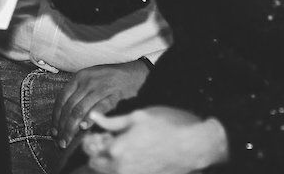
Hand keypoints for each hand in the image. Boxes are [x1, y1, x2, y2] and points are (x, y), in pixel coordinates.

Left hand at [53, 61, 150, 148]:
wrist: (131, 73)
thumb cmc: (107, 79)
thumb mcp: (89, 80)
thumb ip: (77, 95)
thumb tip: (62, 118)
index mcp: (79, 77)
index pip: (62, 99)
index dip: (56, 117)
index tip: (54, 131)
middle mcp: (87, 81)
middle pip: (70, 107)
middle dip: (63, 127)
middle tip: (60, 142)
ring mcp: (100, 87)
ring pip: (80, 109)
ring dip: (72, 127)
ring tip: (68, 140)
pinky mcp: (113, 94)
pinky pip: (99, 108)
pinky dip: (90, 118)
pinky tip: (84, 127)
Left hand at [81, 107, 227, 173]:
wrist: (194, 147)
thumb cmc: (169, 127)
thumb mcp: (139, 116)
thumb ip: (113, 120)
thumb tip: (94, 117)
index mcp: (116, 150)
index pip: (89, 150)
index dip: (92, 140)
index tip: (100, 133)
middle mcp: (120, 169)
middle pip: (95, 166)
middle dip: (99, 154)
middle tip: (110, 141)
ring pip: (109, 173)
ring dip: (110, 163)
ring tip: (124, 148)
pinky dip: (124, 168)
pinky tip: (136, 157)